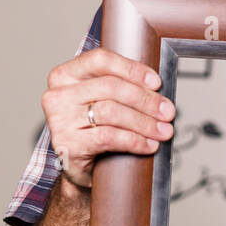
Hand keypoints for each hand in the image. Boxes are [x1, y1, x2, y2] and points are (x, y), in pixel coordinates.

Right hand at [41, 48, 176, 189]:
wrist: (78, 165)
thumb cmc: (92, 128)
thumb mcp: (101, 100)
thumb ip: (120, 86)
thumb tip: (156, 87)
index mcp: (65, 75)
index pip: (100, 60)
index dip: (132, 69)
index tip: (156, 82)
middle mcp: (58, 95)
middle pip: (110, 87)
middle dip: (145, 100)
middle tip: (167, 112)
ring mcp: (59, 120)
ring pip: (111, 112)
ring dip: (144, 122)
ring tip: (163, 130)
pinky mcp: (68, 144)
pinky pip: (109, 137)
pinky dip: (135, 140)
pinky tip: (149, 144)